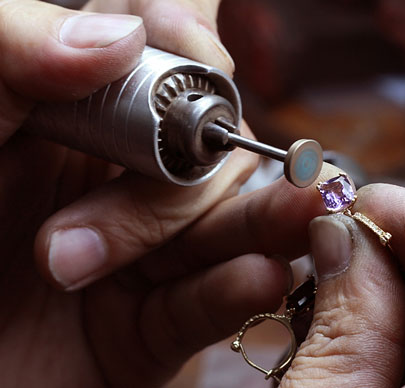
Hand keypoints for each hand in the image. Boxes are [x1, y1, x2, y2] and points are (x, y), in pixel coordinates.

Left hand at [0, 1, 336, 385]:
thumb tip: (117, 32)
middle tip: (81, 229)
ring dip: (256, 221)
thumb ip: (12, 53)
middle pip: (210, 145)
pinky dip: (237, 290)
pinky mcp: (150, 328)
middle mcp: (118, 176)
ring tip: (295, 216)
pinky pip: (208, 305)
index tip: (187, 45)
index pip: (161, 51)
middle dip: (183, 171)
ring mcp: (143, 253)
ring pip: (228, 223)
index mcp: (71, 116)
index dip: (188, 38)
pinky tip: (259, 276)